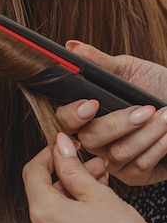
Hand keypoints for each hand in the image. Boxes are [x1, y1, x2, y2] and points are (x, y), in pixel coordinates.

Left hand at [23, 133, 158, 222]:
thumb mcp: (98, 195)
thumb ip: (72, 168)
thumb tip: (60, 146)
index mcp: (43, 213)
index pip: (33, 173)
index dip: (48, 156)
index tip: (63, 149)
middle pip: (46, 195)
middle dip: (70, 179)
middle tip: (97, 169)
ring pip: (54, 217)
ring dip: (73, 201)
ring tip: (101, 192)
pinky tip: (95, 219)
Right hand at [56, 42, 166, 185]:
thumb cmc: (158, 87)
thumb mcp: (130, 70)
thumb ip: (100, 62)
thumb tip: (72, 47)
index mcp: (88, 115)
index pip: (65, 120)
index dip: (74, 115)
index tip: (92, 104)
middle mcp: (95, 139)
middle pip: (89, 139)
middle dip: (119, 124)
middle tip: (145, 109)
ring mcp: (113, 160)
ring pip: (117, 153)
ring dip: (146, 133)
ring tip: (165, 115)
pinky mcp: (133, 175)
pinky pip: (138, 166)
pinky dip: (157, 146)